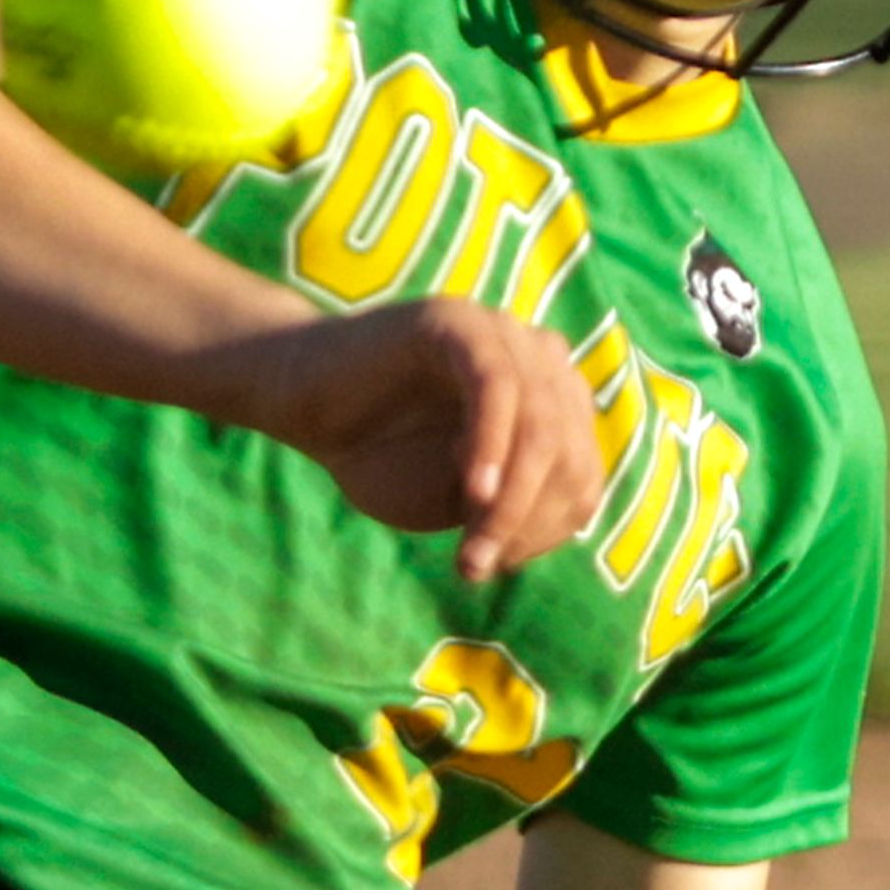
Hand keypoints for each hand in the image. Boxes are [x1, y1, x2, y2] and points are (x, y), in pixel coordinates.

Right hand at [218, 295, 606, 584]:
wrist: (306, 406)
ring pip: (542, 426)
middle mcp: (541, 362)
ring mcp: (503, 336)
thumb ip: (513, 503)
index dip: (548, 531)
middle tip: (475, 564)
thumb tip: (554, 524)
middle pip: (570, 454)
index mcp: (553, 402)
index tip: (494, 564)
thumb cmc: (382, 453)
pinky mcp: (458, 325)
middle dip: (527, 523)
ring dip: (510, 501)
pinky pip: (496, 387)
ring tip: (471, 549)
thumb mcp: (459, 496)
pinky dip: (490, 446)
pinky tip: (471, 491)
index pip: (582, 474)